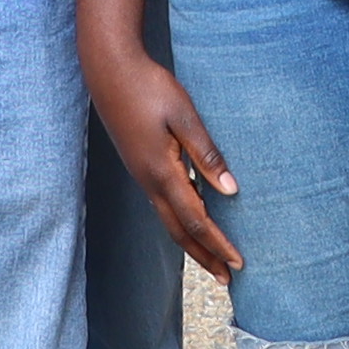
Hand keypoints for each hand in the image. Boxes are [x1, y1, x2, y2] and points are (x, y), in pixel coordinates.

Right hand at [92, 58, 242, 279]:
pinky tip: (192, 218)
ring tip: (212, 256)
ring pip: (168, 220)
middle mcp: (148, 180)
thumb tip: (231, 191)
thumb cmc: (150, 87)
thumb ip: (206, 155)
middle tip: (227, 278)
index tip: (238, 263)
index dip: (218, 243)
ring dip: (192, 241)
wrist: (109, 70)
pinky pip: (162, 203)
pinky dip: (180, 220)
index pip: (196, 220)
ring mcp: (141, 174)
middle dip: (204, 255)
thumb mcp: (184, 116)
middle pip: (179, 231)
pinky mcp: (139, 164)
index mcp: (162, 172)